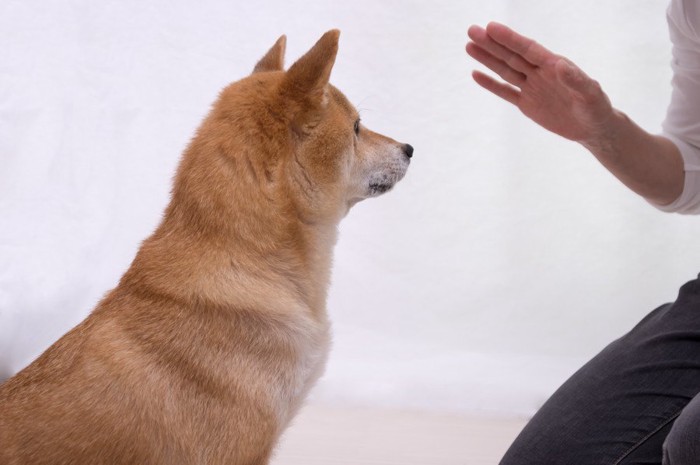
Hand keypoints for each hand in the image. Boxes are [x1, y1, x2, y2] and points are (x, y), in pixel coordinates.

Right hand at [466, 22, 614, 148]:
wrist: (593, 128)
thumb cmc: (596, 108)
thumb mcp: (590, 94)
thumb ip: (576, 80)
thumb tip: (561, 65)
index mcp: (554, 66)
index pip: (528, 49)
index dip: (509, 39)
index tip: (491, 28)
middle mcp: (539, 73)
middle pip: (511, 55)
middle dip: (491, 44)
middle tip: (472, 30)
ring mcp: (531, 87)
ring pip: (505, 70)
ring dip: (487, 58)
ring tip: (469, 46)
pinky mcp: (527, 104)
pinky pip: (505, 92)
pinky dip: (491, 84)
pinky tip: (476, 74)